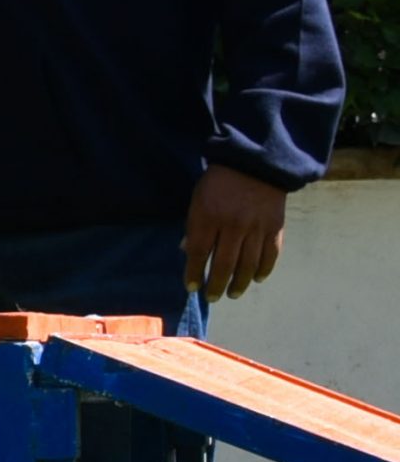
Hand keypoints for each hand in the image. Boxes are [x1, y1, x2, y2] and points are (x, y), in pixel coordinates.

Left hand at [180, 164, 288, 301]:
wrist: (254, 165)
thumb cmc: (219, 183)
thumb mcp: (198, 199)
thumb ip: (194, 226)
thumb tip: (187, 252)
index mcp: (208, 216)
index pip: (198, 252)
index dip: (194, 273)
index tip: (191, 287)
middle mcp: (232, 225)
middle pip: (223, 264)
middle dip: (216, 285)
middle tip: (211, 297)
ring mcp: (256, 228)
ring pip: (248, 265)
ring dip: (239, 284)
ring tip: (232, 293)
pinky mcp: (274, 229)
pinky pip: (269, 256)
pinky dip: (263, 271)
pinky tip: (257, 279)